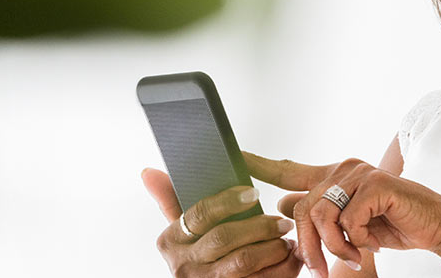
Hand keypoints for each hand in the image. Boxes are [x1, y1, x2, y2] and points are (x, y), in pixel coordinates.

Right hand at [141, 168, 302, 277]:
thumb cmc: (200, 260)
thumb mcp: (182, 233)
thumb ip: (170, 202)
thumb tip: (149, 172)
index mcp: (171, 241)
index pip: (199, 214)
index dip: (227, 201)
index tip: (252, 192)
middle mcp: (185, 265)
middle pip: (224, 237)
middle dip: (258, 225)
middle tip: (281, 220)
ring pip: (244, 260)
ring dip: (272, 247)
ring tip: (287, 238)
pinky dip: (282, 268)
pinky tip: (290, 258)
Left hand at [243, 152, 440, 277]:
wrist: (436, 227)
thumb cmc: (394, 225)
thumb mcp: (350, 224)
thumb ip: (320, 214)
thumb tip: (281, 205)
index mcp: (335, 176)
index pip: (290, 170)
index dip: (261, 164)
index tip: (236, 156)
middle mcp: (344, 169)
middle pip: (302, 208)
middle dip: (308, 246)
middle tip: (320, 271)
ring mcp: (360, 174)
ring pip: (322, 215)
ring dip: (333, 246)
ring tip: (350, 258)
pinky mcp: (376, 185)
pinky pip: (349, 219)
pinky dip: (357, 240)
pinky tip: (370, 244)